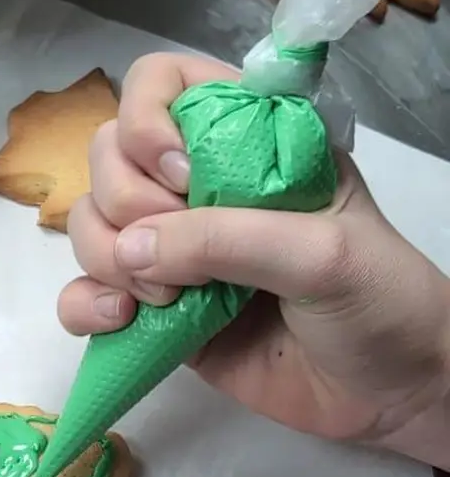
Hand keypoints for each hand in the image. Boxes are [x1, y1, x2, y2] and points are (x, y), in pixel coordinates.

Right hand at [59, 52, 449, 466]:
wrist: (392, 393)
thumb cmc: (379, 301)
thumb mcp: (321, 253)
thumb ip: (227, 238)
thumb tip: (132, 247)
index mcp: (249, 139)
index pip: (162, 84)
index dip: (148, 119)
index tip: (179, 175)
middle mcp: (200, 184)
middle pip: (108, 155)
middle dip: (127, 204)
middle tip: (180, 255)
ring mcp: (174, 248)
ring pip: (90, 223)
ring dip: (105, 257)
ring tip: (163, 300)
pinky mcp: (156, 310)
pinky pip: (84, 293)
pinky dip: (84, 305)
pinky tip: (120, 322)